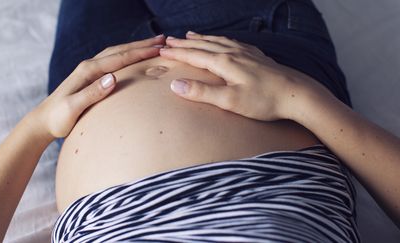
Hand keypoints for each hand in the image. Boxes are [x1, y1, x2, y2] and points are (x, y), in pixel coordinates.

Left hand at [32, 35, 164, 137]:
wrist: (43, 121)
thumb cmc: (58, 118)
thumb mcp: (74, 108)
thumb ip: (92, 93)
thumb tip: (113, 78)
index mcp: (88, 71)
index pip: (120, 58)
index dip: (141, 52)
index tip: (160, 49)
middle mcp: (89, 66)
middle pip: (120, 50)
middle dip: (142, 45)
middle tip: (163, 40)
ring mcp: (89, 70)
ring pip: (117, 53)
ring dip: (135, 48)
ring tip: (153, 45)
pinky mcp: (90, 77)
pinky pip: (113, 61)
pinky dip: (127, 56)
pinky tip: (134, 58)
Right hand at [160, 32, 332, 120]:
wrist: (296, 94)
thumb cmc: (264, 101)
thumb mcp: (230, 101)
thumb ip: (202, 93)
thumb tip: (176, 84)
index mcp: (224, 63)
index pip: (193, 56)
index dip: (176, 54)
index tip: (161, 52)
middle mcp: (233, 53)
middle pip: (203, 45)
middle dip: (184, 44)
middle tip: (168, 41)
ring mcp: (246, 52)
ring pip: (217, 41)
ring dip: (201, 38)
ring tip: (189, 35)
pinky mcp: (256, 56)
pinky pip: (231, 42)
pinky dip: (220, 39)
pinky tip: (222, 41)